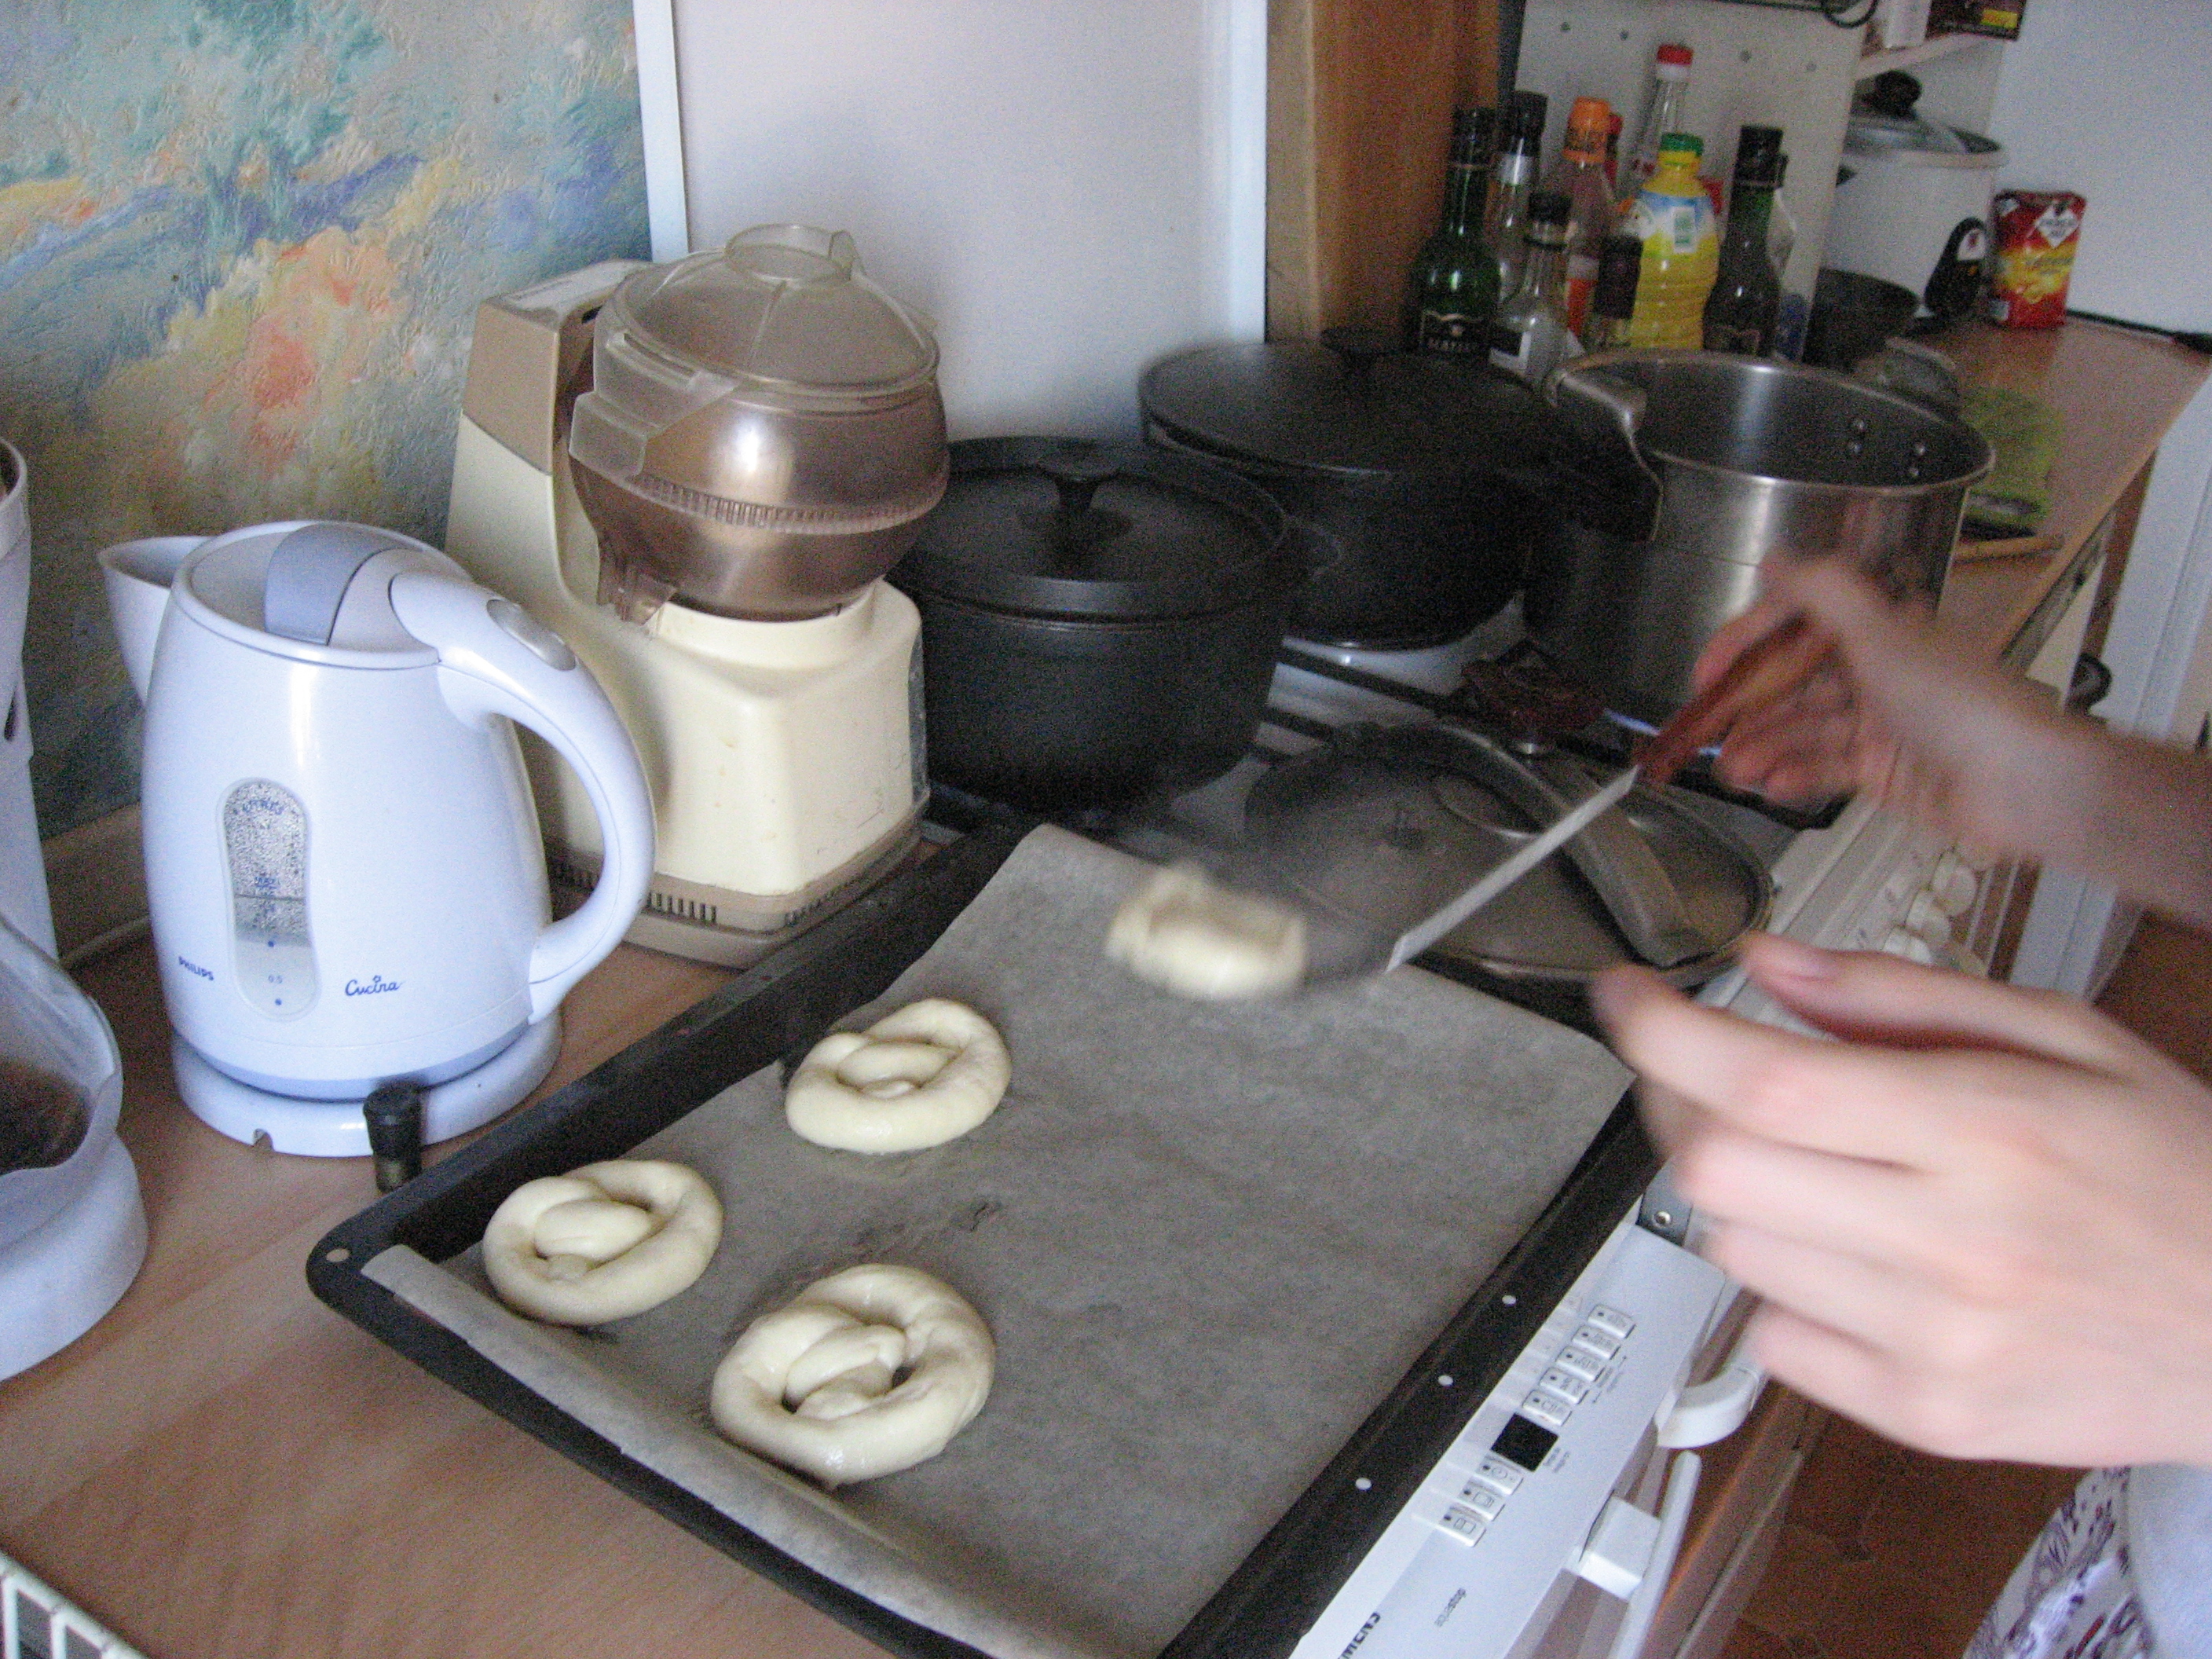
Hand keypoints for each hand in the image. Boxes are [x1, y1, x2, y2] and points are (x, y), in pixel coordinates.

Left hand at [1593, 933, 2211, 1468]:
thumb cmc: (2177, 1171)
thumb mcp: (2065, 1037)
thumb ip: (1900, 993)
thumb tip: (1766, 964)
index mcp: (1986, 1126)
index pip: (1764, 1078)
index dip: (1662, 1032)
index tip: (1628, 998)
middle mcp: (1954, 1239)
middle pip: (1716, 1170)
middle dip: (1680, 1107)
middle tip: (1706, 1079)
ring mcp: (1936, 1339)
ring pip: (1731, 1252)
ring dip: (1740, 1199)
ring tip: (1821, 1174)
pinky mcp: (1929, 1413)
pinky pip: (1774, 1340)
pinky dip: (1783, 1291)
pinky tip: (1853, 1261)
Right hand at [1692, 561, 2079, 860]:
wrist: (2022, 783)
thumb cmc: (1964, 705)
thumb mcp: (1883, 633)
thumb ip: (1823, 592)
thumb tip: (1777, 560)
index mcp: (1882, 631)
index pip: (1797, 625)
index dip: (1748, 642)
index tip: (1709, 668)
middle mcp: (1880, 674)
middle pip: (1794, 684)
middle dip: (1748, 707)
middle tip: (1708, 728)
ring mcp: (1881, 726)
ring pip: (1804, 731)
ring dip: (1763, 746)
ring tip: (1732, 767)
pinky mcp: (1884, 774)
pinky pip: (1825, 770)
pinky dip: (1794, 776)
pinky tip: (1770, 784)